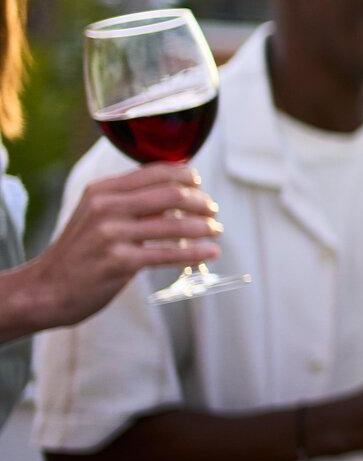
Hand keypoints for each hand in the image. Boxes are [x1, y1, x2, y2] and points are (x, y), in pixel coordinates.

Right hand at [9, 163, 219, 330]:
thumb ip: (134, 203)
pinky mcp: (119, 262)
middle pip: (171, 194)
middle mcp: (106, 207)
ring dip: (204, 227)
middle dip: (201, 202)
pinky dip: (196, 252)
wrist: (47, 289)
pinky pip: (169, 253)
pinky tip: (211, 252)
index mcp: (102, 190)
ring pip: (174, 224)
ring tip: (216, 231)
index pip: (155, 171)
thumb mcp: (98, 216)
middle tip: (214, 211)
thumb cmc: (81, 253)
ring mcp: (111, 234)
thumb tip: (179, 192)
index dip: (186, 175)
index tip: (200, 184)